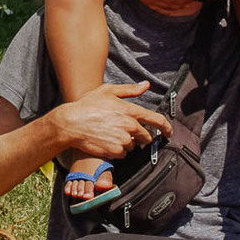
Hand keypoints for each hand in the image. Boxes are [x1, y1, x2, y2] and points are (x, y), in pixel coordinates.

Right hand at [54, 81, 171, 159]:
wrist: (71, 123)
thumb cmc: (87, 105)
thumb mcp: (108, 91)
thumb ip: (130, 90)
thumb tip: (145, 85)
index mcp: (130, 111)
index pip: (157, 120)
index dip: (166, 127)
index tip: (168, 132)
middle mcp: (129, 126)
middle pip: (146, 136)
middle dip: (141, 136)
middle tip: (127, 132)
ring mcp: (123, 140)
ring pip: (133, 146)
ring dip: (127, 143)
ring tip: (111, 134)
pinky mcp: (115, 152)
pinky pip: (123, 154)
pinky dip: (118, 150)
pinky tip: (107, 141)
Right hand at [125, 0, 198, 14]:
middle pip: (176, 2)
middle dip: (188, 2)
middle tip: (198, 2)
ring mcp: (151, 0)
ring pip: (169, 7)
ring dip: (181, 8)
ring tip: (190, 6)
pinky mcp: (147, 2)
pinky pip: (161, 10)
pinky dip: (170, 11)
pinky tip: (175, 11)